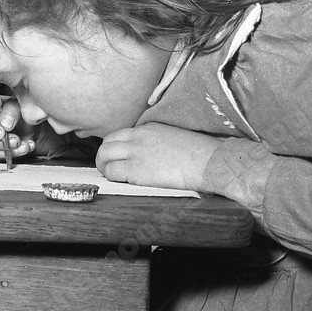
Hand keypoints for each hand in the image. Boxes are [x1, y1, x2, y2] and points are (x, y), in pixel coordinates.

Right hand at [0, 94, 35, 161]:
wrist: (15, 120)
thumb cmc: (10, 109)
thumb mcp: (13, 104)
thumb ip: (11, 111)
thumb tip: (6, 125)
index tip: (2, 133)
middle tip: (16, 142)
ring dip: (4, 152)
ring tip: (23, 147)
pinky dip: (8, 156)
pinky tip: (23, 150)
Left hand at [96, 123, 223, 191]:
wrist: (207, 161)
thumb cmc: (199, 153)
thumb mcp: (174, 137)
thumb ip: (157, 141)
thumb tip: (153, 153)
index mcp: (148, 127)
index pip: (120, 134)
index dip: (116, 147)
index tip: (118, 156)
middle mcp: (138, 137)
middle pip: (107, 142)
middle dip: (104, 155)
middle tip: (109, 167)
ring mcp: (135, 152)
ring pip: (104, 156)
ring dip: (104, 167)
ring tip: (110, 176)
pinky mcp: (136, 169)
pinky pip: (112, 172)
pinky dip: (111, 178)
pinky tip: (120, 183)